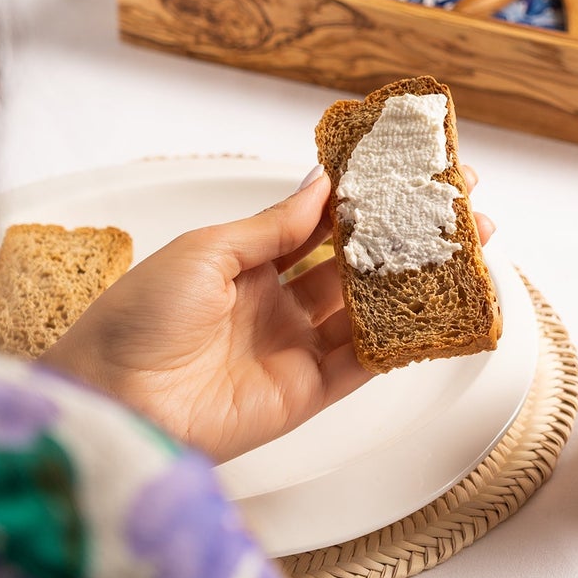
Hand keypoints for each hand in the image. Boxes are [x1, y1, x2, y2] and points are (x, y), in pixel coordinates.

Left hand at [42, 170, 493, 462]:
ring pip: (368, 309)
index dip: (367, 200)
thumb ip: (275, 225)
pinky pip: (363, 363)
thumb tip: (324, 184)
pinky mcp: (305, 394)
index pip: (321, 223)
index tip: (410, 174)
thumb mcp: (206, 252)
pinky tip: (436, 311)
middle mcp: (275, 303)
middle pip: (355, 265)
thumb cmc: (138, 319)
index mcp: (246, 262)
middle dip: (406, 237)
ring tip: (465, 251)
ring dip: (415, 282)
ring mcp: (292, 348)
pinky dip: (400, 340)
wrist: (112, 402)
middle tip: (458, 210)